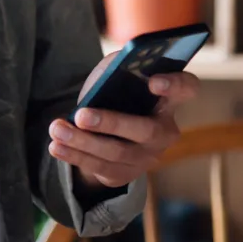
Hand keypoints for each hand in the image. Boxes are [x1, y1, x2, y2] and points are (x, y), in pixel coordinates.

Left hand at [46, 59, 201, 190]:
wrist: (104, 131)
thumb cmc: (113, 93)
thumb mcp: (116, 75)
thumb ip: (118, 68)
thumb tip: (110, 71)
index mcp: (169, 99)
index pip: (187, 88)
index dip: (175, 85)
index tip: (153, 81)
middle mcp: (165, 131)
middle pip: (146, 130)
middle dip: (112, 123)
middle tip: (81, 115)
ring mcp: (147, 156)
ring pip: (116, 152)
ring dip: (82, 141)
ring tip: (56, 129)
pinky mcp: (125, 173)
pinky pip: (101, 167)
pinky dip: (75, 156)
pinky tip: (56, 146)